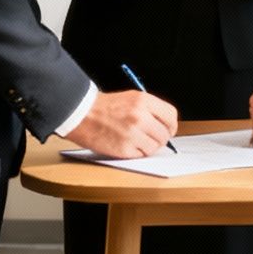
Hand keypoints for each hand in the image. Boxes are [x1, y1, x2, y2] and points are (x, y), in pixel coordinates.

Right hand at [64, 89, 178, 158]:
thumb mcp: (132, 98)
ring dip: (148, 147)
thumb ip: (151, 110)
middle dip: (159, 138)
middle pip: (164, 134)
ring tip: (135, 140)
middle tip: (150, 137)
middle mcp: (140, 117)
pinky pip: (141, 155)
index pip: (171, 116)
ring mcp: (132, 134)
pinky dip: (136, 153)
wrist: (81, 114)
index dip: (170, 125)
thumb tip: (166, 125)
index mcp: (144, 101)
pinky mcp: (124, 149)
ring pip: (154, 147)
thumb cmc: (104, 107)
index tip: (167, 130)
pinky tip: (126, 144)